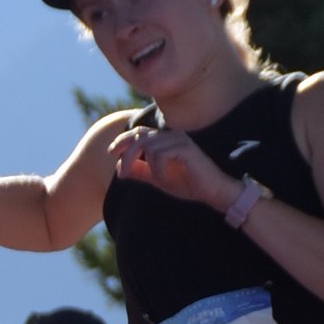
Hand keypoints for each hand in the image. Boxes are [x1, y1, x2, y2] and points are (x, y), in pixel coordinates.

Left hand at [106, 124, 233, 210]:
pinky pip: (160, 154)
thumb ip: (141, 171)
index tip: (111, 153)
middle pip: (140, 136)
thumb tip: (120, 166)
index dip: (123, 139)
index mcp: (165, 139)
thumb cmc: (188, 184)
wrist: (212, 192)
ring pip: (148, 146)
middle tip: (122, 173)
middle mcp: (172, 135)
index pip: (139, 132)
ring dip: (145, 166)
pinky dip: (158, 169)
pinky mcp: (185, 148)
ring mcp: (179, 139)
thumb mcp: (158, 179)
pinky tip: (164, 179)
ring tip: (151, 179)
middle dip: (127, 153)